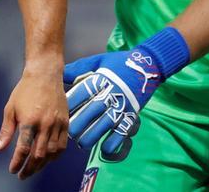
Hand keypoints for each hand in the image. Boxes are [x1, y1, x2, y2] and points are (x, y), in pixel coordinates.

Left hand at [0, 65, 68, 178]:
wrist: (45, 74)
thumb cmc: (25, 90)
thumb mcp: (10, 109)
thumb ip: (6, 130)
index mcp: (29, 121)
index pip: (23, 149)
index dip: (17, 162)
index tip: (13, 170)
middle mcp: (45, 124)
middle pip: (38, 154)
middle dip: (30, 168)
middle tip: (22, 174)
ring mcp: (57, 123)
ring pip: (51, 152)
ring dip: (42, 164)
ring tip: (34, 169)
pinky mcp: (66, 122)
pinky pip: (63, 145)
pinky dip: (55, 155)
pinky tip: (48, 158)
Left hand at [64, 27, 189, 159]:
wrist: (148, 65)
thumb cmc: (119, 63)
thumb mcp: (99, 61)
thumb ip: (79, 68)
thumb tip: (60, 74)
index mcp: (102, 78)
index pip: (84, 91)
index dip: (72, 102)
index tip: (60, 111)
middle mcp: (113, 93)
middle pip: (94, 109)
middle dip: (79, 122)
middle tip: (68, 132)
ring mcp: (124, 105)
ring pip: (107, 123)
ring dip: (93, 135)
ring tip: (81, 143)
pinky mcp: (133, 114)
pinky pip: (123, 131)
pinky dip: (115, 141)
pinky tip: (104, 149)